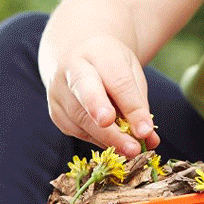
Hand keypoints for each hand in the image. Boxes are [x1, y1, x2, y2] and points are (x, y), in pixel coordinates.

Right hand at [46, 35, 159, 156]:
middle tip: (131, 146)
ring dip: (108, 140)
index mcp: (97, 52)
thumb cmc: (110, 64)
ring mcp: (58, 91)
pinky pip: (76, 131)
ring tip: (130, 151)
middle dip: (109, 126)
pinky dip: (97, 141)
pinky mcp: (55, 111)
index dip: (132, 108)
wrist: (76, 55)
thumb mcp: (130, 71)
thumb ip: (138, 103)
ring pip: (81, 120)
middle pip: (89, 99)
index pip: (117, 82)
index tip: (146, 131)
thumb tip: (148, 136)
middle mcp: (71, 69)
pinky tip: (114, 145)